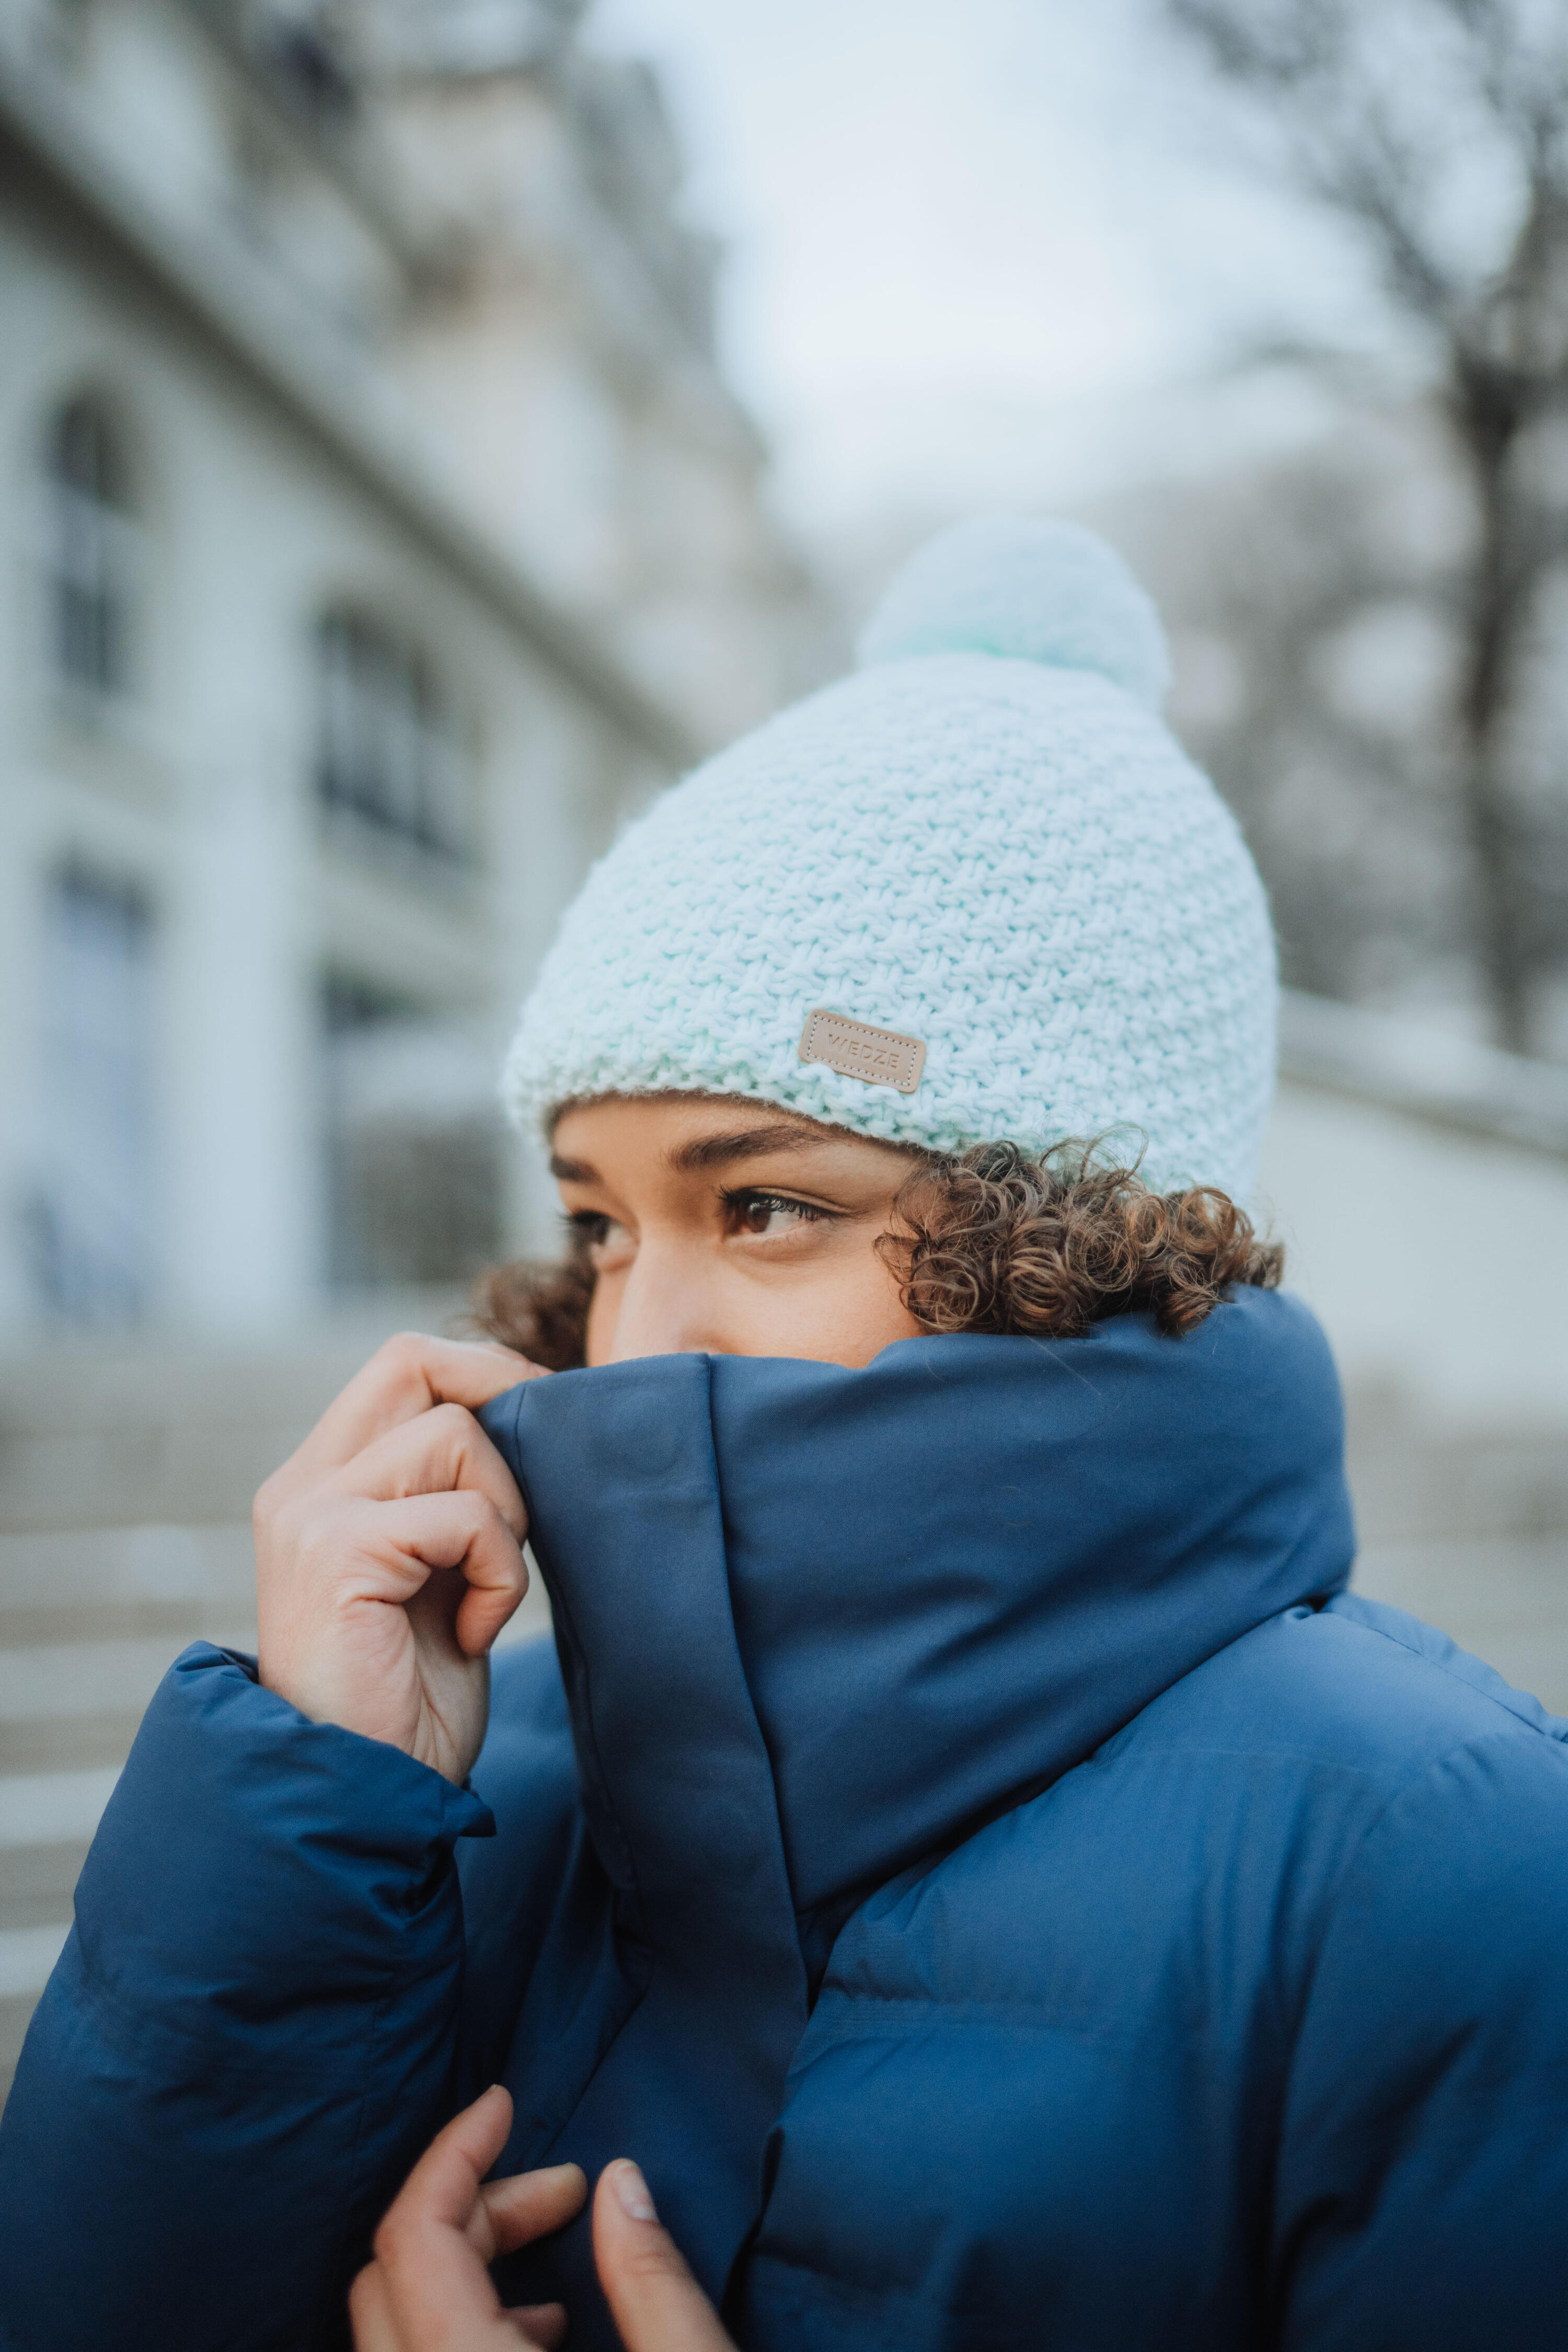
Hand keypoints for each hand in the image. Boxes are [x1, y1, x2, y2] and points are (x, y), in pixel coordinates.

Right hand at [254, 1334, 545, 1783]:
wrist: (362, 1802)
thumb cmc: (409, 1702)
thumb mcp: (436, 1574)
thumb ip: (452, 1499)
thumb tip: (531, 1421)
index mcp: (322, 1482)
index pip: (406, 1365)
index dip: (487, 1377)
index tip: (540, 1440)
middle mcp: (302, 1485)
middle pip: (416, 1360)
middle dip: (500, 1404)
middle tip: (525, 1499)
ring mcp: (310, 1515)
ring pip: (456, 1434)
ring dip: (505, 1514)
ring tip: (484, 1593)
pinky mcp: (335, 1554)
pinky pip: (465, 1516)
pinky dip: (498, 1575)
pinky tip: (473, 1634)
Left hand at [351, 2089, 737, 2351]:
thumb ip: (652, 2284)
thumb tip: (619, 2182)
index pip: (414, 2238)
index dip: (454, 2153)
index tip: (502, 2103)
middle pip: (396, 2272)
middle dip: (476, 2203)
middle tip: (566, 2187)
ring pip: (394, 2322)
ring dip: (462, 2262)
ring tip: (550, 2248)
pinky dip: (452, 2316)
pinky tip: (528, 2328)